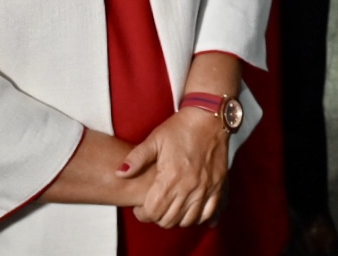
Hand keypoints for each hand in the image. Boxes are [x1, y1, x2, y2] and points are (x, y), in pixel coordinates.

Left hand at [118, 108, 229, 227]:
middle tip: (154, 207)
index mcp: (171, 176)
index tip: (141, 207)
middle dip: (157, 217)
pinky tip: (190, 211)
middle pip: (169, 220)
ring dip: (176, 219)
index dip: (143, 214)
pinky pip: (208, 213)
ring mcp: (206, 188)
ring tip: (170, 208)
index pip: (153, 211)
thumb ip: (136, 158)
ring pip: (188, 221)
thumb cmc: (180, 127)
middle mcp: (189, 186)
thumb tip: (119, 173)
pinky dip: (198, 217)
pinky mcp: (218, 186)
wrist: (210, 117)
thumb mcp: (155, 139)